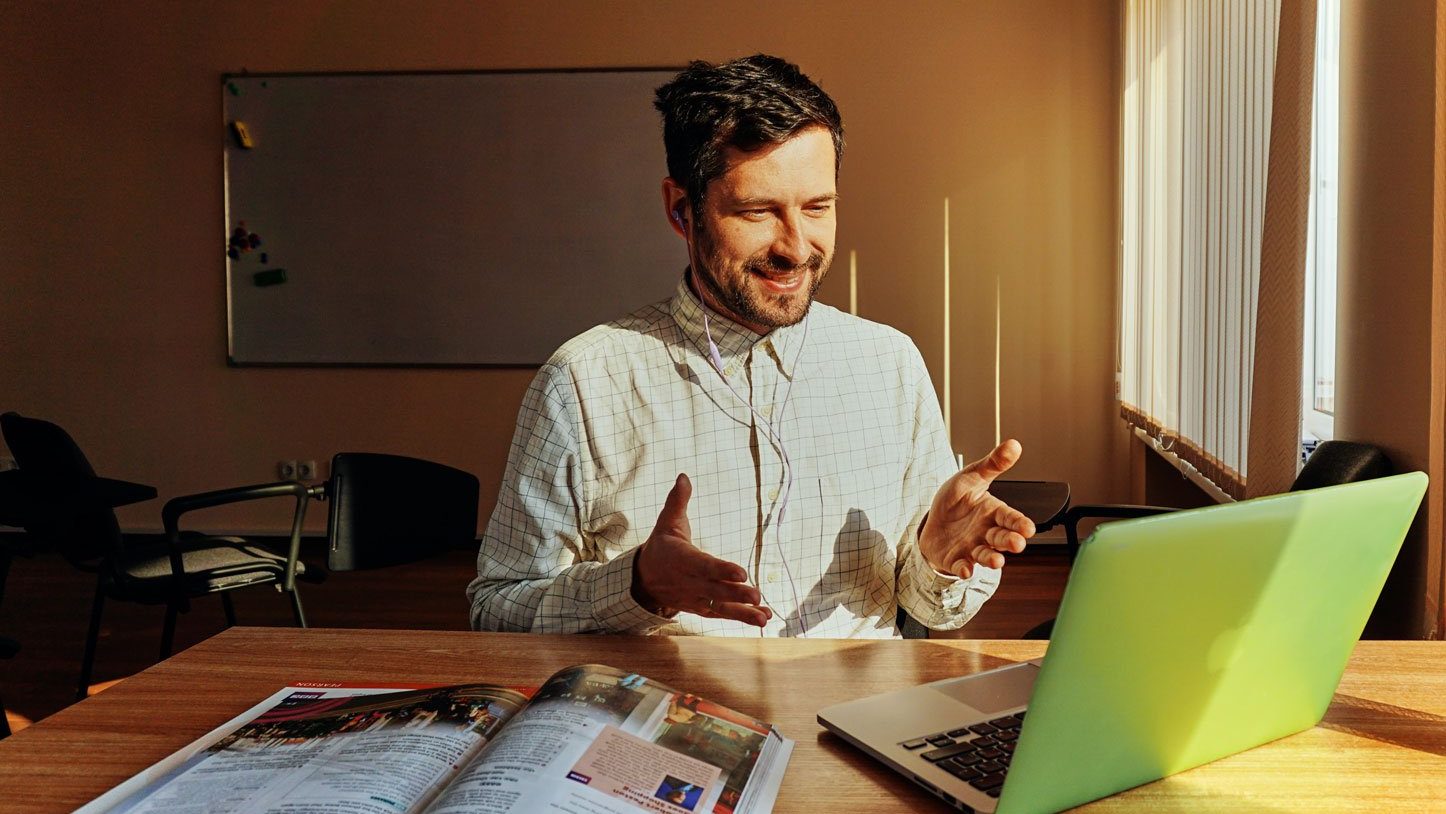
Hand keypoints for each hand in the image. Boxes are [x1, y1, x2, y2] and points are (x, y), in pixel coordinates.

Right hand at [632, 474, 771, 626]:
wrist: (644, 580)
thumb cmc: (662, 547)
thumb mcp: (666, 522)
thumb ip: (677, 501)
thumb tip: (683, 476)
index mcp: (682, 559)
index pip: (703, 565)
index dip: (722, 570)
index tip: (741, 572)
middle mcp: (689, 582)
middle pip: (715, 589)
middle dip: (736, 594)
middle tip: (757, 594)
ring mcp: (696, 598)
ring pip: (720, 607)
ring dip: (743, 612)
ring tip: (764, 616)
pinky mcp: (702, 608)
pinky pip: (722, 614)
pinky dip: (742, 616)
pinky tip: (762, 617)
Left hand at [919, 439, 1035, 578]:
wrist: (932, 521)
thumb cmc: (956, 500)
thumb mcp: (971, 477)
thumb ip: (992, 464)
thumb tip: (1013, 445)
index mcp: (993, 512)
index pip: (1010, 518)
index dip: (1019, 523)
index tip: (1028, 528)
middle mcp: (987, 532)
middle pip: (1002, 539)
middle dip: (1010, 542)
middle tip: (1017, 544)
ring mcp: (972, 548)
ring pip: (986, 555)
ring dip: (991, 560)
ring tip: (996, 561)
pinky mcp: (956, 560)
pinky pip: (962, 566)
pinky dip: (964, 569)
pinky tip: (966, 569)